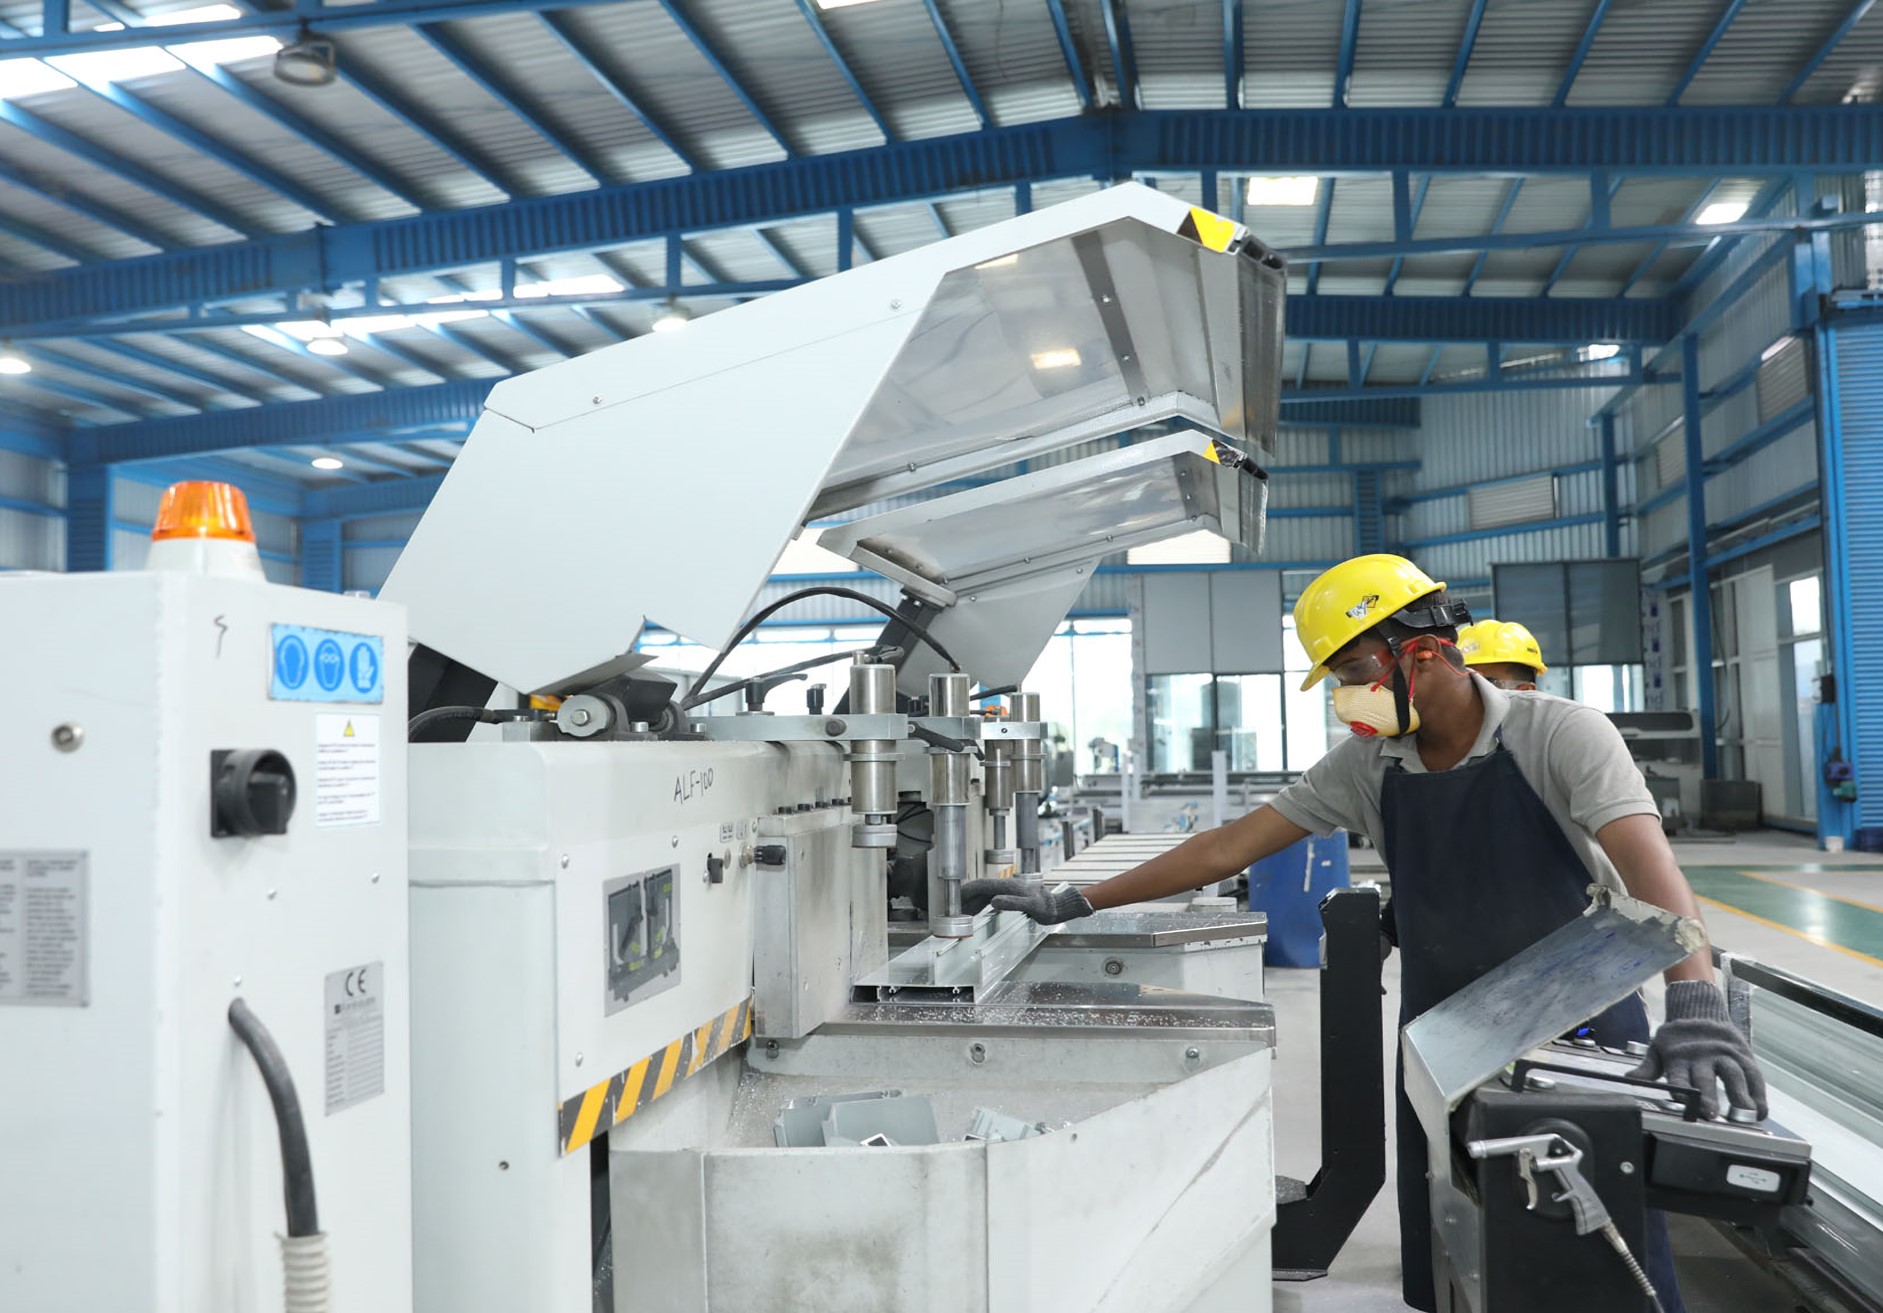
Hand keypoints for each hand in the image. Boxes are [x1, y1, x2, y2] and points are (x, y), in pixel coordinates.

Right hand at [959, 879, 1092, 924]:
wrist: (1059, 906)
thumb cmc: (1047, 907)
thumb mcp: (1032, 907)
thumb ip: (1013, 903)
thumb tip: (993, 901)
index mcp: (1006, 886)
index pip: (979, 886)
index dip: (964, 892)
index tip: (953, 900)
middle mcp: (1003, 886)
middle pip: (978, 890)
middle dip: (963, 899)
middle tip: (951, 912)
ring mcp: (1005, 891)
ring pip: (981, 895)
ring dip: (969, 904)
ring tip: (959, 915)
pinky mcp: (1008, 896)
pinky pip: (987, 900)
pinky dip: (978, 906)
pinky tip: (974, 914)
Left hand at [1629, 980, 1767, 1119]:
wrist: (1699, 1009)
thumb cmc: (1677, 1037)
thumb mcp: (1658, 1049)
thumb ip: (1648, 1068)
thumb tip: (1630, 1079)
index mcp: (1679, 1057)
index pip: (1678, 1074)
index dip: (1679, 1087)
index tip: (1681, 1099)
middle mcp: (1703, 1056)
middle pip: (1706, 1078)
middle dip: (1708, 1096)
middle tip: (1712, 1114)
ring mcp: (1725, 1055)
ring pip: (1734, 1074)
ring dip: (1740, 1094)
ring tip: (1744, 1113)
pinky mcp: (1742, 1055)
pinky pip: (1753, 1076)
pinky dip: (1758, 1094)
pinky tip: (1760, 1111)